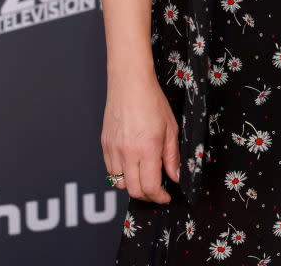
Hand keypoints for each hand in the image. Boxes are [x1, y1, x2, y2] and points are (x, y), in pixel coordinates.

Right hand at [102, 69, 179, 203]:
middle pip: (133, 190)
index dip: (159, 197)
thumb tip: (175, 177)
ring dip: (132, 185)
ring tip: (143, 176)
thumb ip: (172, 156)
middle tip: (156, 191)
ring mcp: (113, 149)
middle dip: (147, 196)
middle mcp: (128, 152)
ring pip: (119, 183)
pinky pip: (110, 169)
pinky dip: (121, 173)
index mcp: (147, 148)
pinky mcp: (104, 144)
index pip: (150, 187)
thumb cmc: (152, 101)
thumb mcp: (171, 128)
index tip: (165, 197)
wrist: (130, 83)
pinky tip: (131, 164)